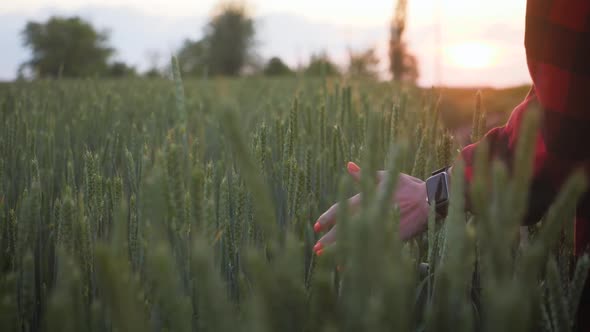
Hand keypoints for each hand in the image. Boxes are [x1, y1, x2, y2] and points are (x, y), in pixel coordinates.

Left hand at [312, 162, 429, 255]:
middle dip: (328, 240)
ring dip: (339, 251)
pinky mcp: (389, 238)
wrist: (429, 200)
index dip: (327, 219)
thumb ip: (363, 175)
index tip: (316, 226)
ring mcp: (378, 228)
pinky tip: (349, 267)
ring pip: (354, 242)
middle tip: (316, 249)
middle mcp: (368, 215)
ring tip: (326, 260)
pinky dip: (358, 259)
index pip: (340, 210)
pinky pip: (370, 251)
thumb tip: (349, 165)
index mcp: (365, 199)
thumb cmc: (408, 186)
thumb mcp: (384, 177)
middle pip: (343, 230)